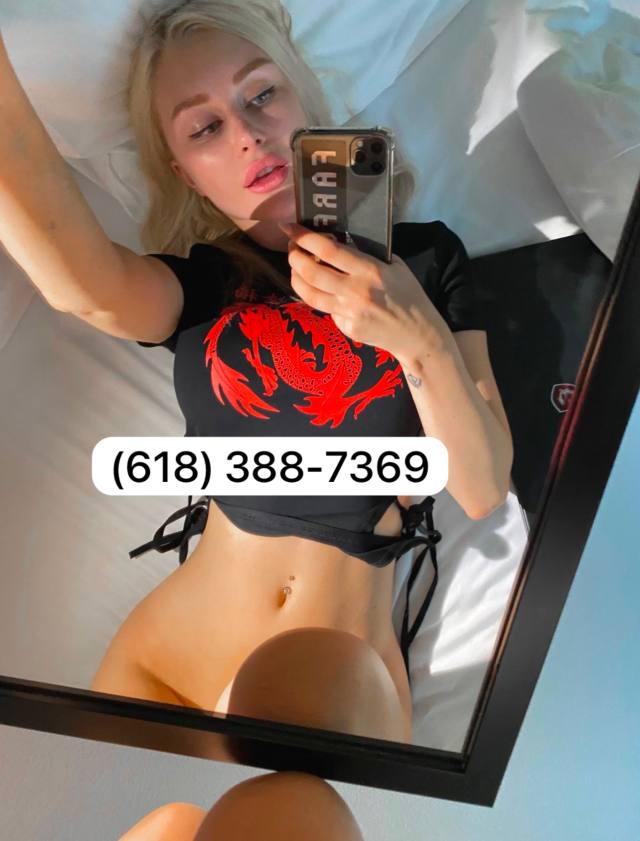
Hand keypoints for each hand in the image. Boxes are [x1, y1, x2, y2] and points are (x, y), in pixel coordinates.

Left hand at [279, 222, 449, 363]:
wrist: (416, 334)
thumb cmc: (408, 294)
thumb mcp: (394, 266)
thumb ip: (366, 255)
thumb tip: (338, 242)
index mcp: (369, 270)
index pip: (328, 250)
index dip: (303, 237)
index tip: (289, 227)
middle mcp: (355, 291)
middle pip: (311, 272)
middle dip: (294, 257)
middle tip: (291, 248)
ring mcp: (348, 313)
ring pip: (309, 294)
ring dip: (296, 278)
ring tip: (296, 269)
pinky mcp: (346, 328)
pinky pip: (325, 309)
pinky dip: (320, 297)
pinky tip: (325, 292)